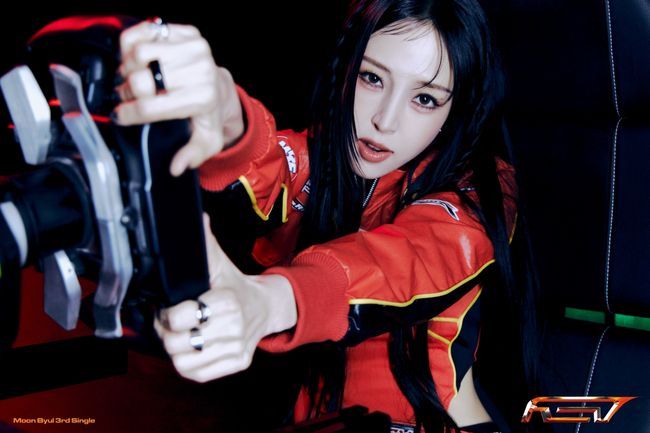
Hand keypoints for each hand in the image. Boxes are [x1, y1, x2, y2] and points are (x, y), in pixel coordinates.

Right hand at [114, 21, 243, 175]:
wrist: (220, 87)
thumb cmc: (207, 113)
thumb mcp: (206, 141)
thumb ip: (192, 155)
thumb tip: (176, 167)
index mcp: (202, 99)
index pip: (151, 107)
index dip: (129, 114)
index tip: (120, 116)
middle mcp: (200, 70)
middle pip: (140, 81)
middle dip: (126, 92)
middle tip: (126, 97)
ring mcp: (194, 48)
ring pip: (138, 54)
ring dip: (127, 68)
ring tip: (133, 78)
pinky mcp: (186, 31)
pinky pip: (144, 32)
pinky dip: (131, 44)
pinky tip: (136, 59)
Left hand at [154, 215, 296, 381]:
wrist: (267, 307)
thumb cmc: (236, 287)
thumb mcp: (221, 265)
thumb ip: (205, 245)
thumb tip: (198, 217)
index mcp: (227, 302)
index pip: (180, 317)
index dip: (167, 313)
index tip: (169, 307)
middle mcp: (234, 328)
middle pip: (177, 342)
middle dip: (167, 332)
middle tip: (170, 323)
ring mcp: (237, 349)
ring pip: (183, 361)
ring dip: (176, 350)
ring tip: (181, 336)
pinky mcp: (238, 364)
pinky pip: (197, 374)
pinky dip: (188, 364)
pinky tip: (193, 349)